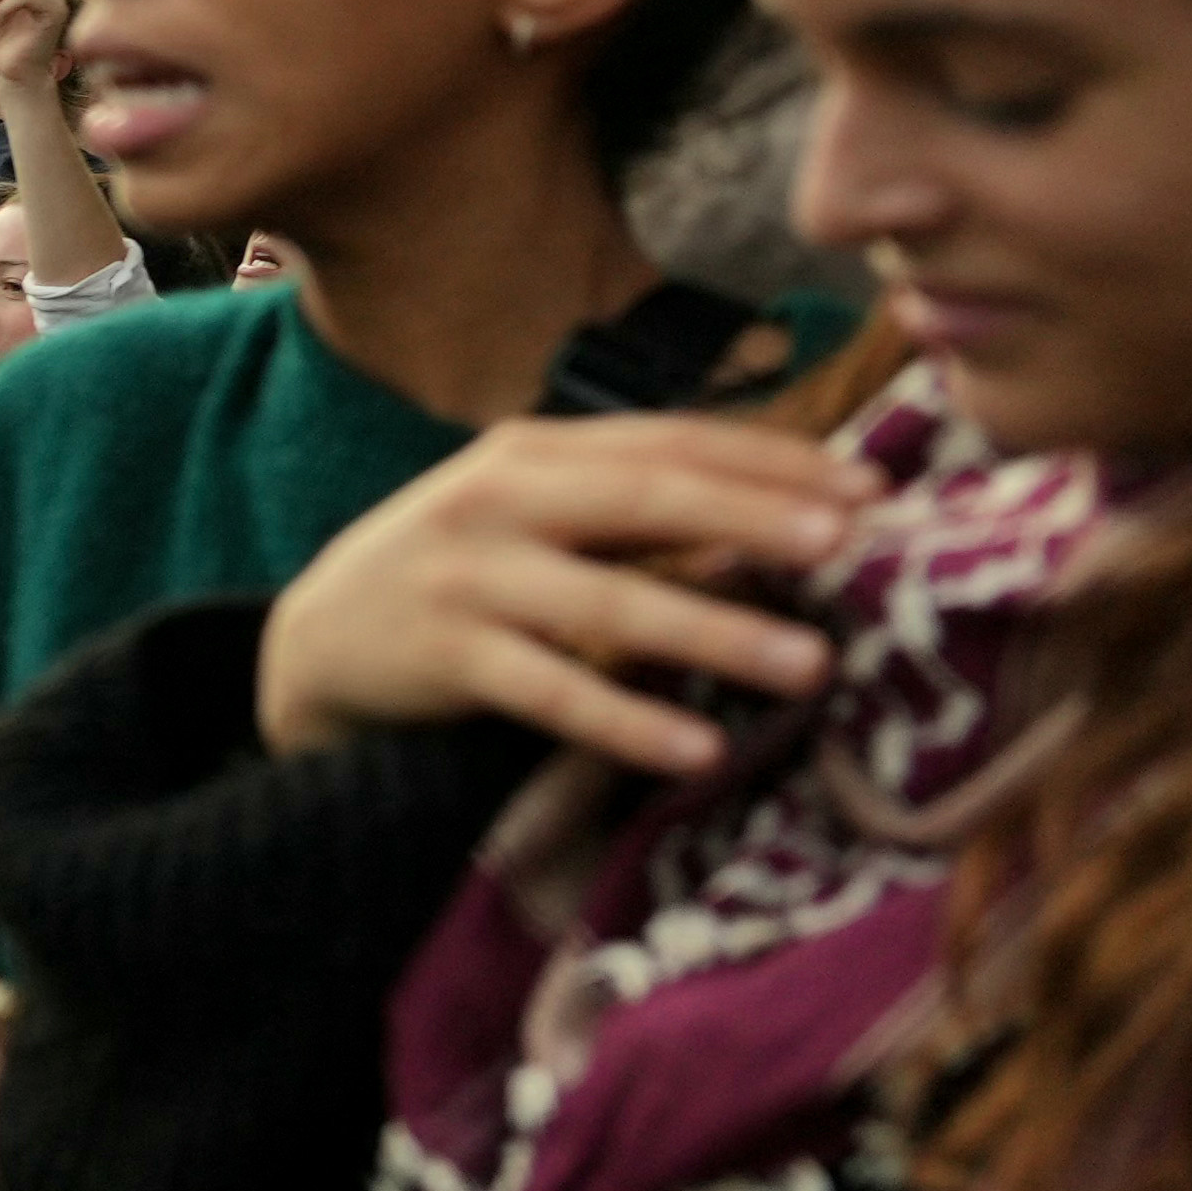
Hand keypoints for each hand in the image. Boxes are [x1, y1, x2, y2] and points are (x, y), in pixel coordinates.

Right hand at [254, 418, 864, 770]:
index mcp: (533, 451)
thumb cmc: (464, 575)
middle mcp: (495, 497)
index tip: (871, 490)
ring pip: (608, 600)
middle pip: (643, 498)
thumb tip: (796, 518)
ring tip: (810, 665)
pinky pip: (550, 691)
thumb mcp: (538, 519)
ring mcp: (464, 575)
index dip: (771, 461)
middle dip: (752, 517)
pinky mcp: (441, 654)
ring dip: (716, 631)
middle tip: (849, 544)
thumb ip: (639, 513)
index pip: (669, 442)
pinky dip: (628, 720)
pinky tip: (698, 748)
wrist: (320, 639)